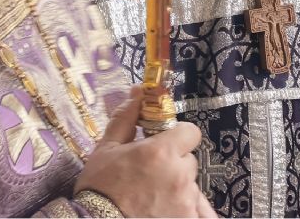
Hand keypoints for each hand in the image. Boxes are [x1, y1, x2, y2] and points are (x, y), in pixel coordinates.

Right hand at [75, 87, 214, 217]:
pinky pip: (200, 212)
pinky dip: (188, 210)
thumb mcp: (106, 147)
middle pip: (189, 161)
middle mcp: (178, 175)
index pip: (191, 132)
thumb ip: (126, 118)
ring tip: (154, 197)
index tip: (165, 144)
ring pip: (191, 186)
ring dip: (178, 188)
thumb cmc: (99, 185)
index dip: (179, 136)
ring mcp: (186, 201)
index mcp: (160, 151)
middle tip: (152, 174)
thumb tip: (138, 92)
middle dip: (174, 164)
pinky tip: (168, 210)